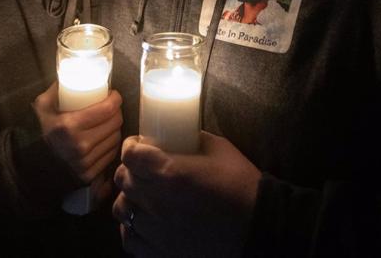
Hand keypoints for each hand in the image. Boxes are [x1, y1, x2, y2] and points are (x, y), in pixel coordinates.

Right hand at [32, 82, 122, 183]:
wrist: (32, 164)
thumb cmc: (40, 130)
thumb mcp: (43, 105)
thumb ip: (57, 88)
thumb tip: (72, 71)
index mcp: (68, 125)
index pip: (106, 109)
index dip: (115, 98)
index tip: (113, 95)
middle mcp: (79, 145)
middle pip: (115, 122)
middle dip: (117, 111)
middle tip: (111, 107)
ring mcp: (85, 162)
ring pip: (116, 138)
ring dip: (115, 128)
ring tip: (108, 121)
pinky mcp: (89, 174)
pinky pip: (110, 154)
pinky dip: (111, 144)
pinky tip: (105, 138)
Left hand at [112, 132, 261, 256]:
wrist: (258, 229)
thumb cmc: (242, 186)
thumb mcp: (220, 149)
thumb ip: (194, 139)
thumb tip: (180, 133)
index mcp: (168, 173)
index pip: (130, 155)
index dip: (131, 146)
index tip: (138, 145)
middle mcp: (156, 201)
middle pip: (123, 179)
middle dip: (131, 169)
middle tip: (143, 169)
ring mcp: (155, 231)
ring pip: (122, 209)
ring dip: (130, 198)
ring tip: (143, 197)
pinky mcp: (159, 253)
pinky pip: (129, 239)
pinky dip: (131, 228)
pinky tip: (145, 223)